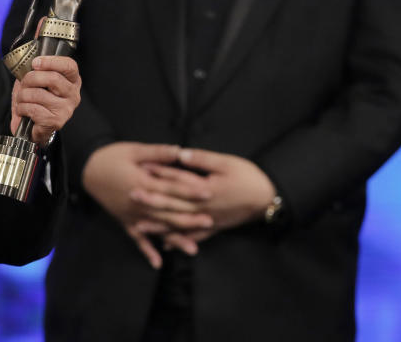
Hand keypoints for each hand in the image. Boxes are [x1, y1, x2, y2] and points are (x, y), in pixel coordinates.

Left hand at [10, 56, 81, 145]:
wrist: (36, 125)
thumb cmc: (37, 100)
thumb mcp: (38, 80)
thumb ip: (37, 71)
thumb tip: (30, 64)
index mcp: (72, 80)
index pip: (69, 66)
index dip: (51, 62)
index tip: (35, 63)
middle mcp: (73, 94)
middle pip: (53, 78)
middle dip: (30, 79)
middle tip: (23, 84)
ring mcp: (66, 109)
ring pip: (39, 94)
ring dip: (23, 96)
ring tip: (21, 99)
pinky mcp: (56, 121)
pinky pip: (34, 109)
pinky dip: (22, 108)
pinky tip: (23, 110)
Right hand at [81, 142, 212, 268]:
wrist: (87, 169)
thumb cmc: (111, 157)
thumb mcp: (134, 150)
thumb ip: (157, 153)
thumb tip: (180, 151)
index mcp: (142, 182)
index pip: (171, 188)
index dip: (190, 190)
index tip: (208, 193)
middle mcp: (139, 202)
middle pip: (168, 212)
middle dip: (190, 218)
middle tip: (210, 221)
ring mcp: (131, 214)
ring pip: (157, 229)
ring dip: (175, 239)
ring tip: (193, 248)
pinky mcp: (124, 220)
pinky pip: (137, 239)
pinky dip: (146, 251)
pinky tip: (158, 263)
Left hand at [131, 149, 275, 255]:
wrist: (268, 199)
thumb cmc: (248, 177)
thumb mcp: (227, 162)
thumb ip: (203, 159)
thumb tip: (180, 154)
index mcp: (205, 189)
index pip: (177, 181)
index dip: (159, 175)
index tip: (141, 170)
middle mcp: (203, 208)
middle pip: (173, 204)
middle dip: (151, 201)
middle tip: (132, 197)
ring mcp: (208, 220)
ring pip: (179, 224)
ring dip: (159, 225)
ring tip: (139, 226)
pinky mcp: (214, 228)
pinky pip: (194, 237)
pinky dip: (180, 240)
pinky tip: (166, 245)